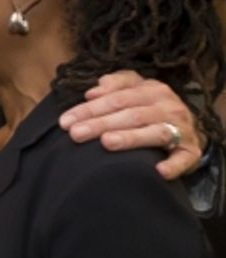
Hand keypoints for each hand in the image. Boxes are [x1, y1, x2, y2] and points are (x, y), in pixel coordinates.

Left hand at [59, 71, 203, 179]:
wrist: (188, 128)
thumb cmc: (150, 108)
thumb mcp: (134, 91)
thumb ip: (114, 86)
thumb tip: (93, 91)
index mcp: (152, 89)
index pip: (117, 97)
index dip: (90, 108)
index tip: (65, 121)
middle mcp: (168, 106)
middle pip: (131, 114)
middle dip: (100, 123)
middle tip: (76, 134)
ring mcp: (182, 128)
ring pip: (155, 132)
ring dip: (131, 138)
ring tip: (107, 143)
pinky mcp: (191, 151)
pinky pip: (184, 158)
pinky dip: (173, 165)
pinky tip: (158, 171)